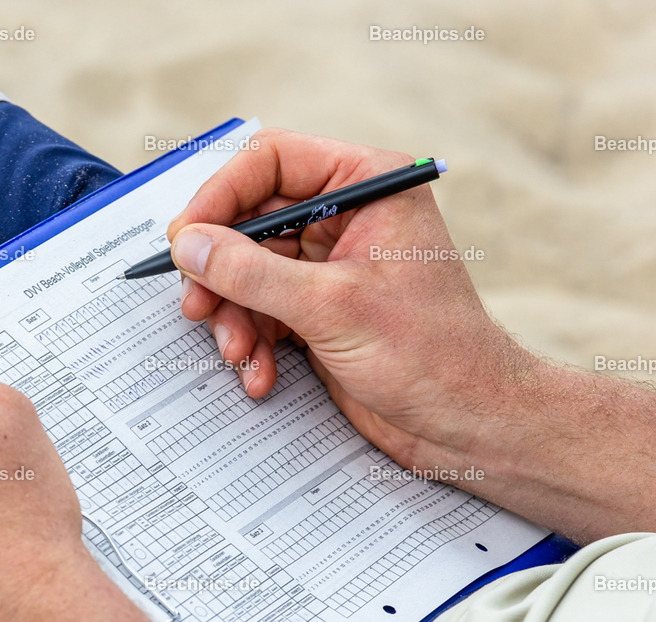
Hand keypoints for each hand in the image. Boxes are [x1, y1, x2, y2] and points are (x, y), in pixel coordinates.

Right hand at [167, 128, 538, 475]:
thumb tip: (190, 244)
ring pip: (247, 269)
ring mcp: (329, 265)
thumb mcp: (332, 308)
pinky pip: (261, 308)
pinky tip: (259, 373)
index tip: (187, 237)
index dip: (220, 195)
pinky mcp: (318, 308)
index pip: (272, 162)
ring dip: (233, 315)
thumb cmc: (434, 356)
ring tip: (239, 353)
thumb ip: (252, 272)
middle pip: (249, 219)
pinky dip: (252, 341)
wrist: (468, 425)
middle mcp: (346, 216)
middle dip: (221, 270)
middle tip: (197, 304)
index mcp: (367, 185)